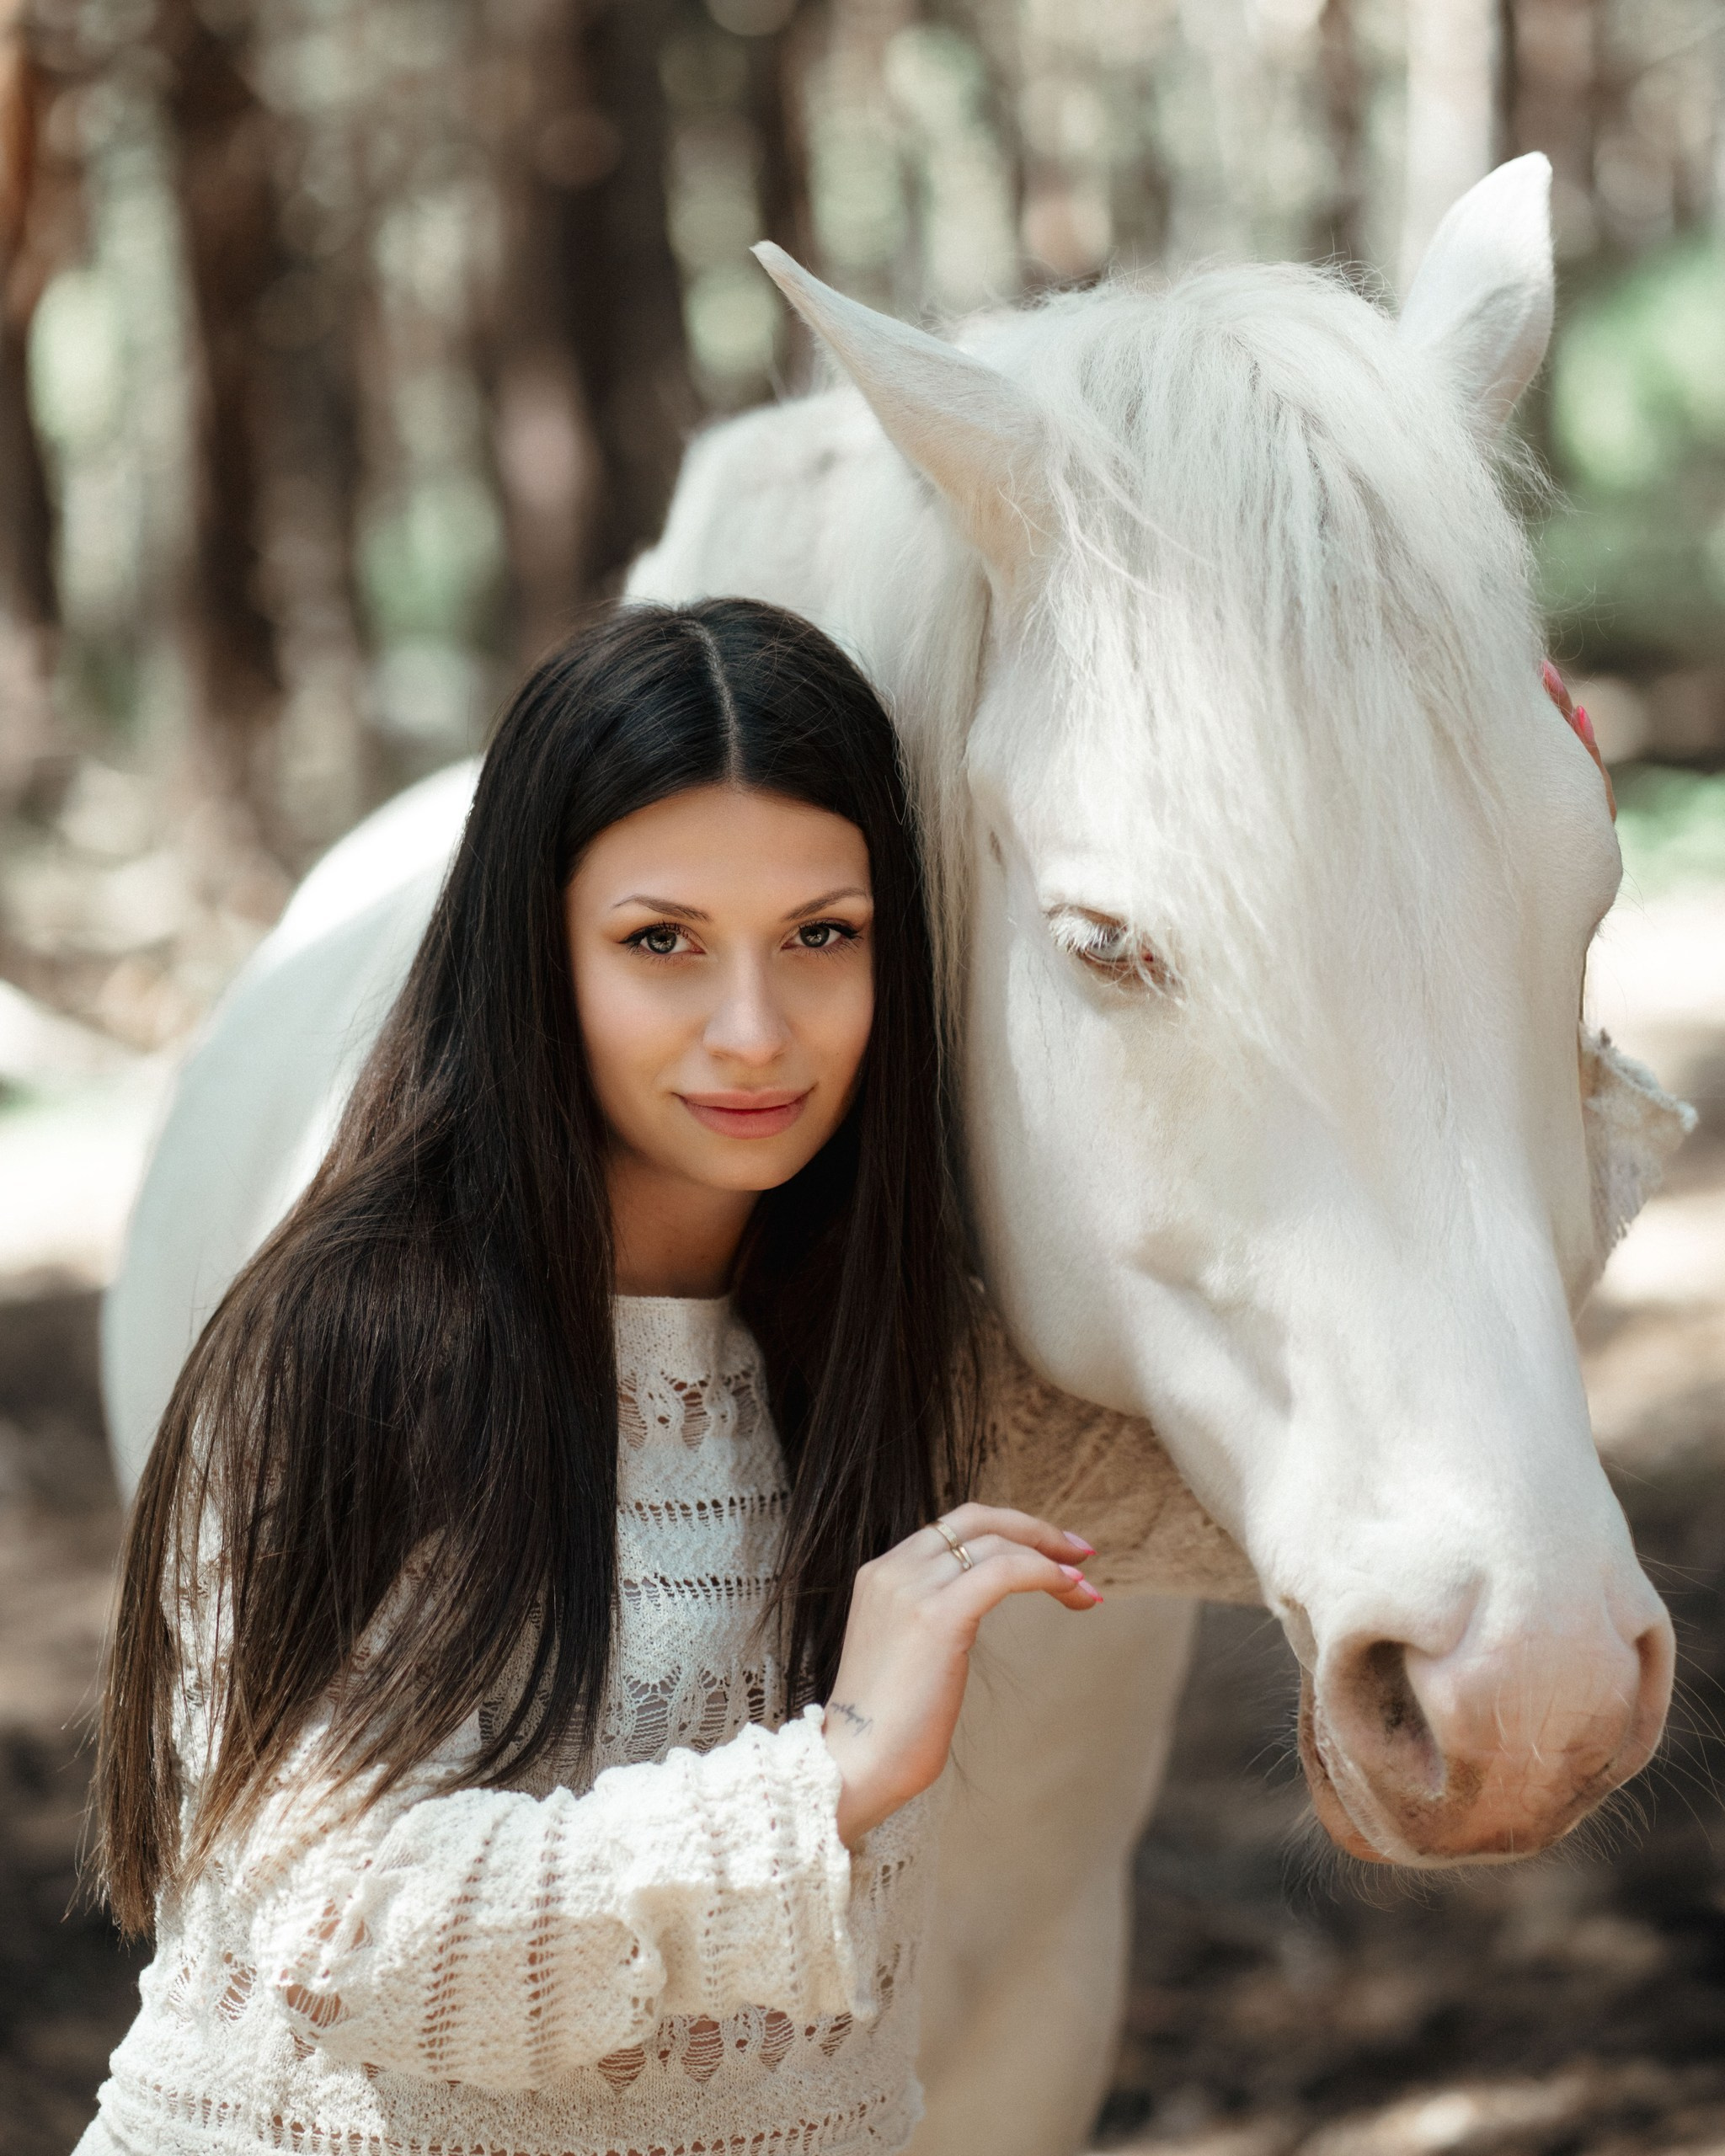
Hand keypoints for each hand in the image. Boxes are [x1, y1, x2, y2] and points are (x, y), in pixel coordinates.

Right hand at [822, 1503, 1101, 1846]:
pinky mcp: (938, 1616)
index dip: (1006, 1532)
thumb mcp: (902, 1652)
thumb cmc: (884, 1727)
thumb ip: (928, 1618)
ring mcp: (912, 1589)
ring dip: (1051, 1557)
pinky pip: (1006, 1572)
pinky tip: (1072, 1592)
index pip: (952, 1528)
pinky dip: (1046, 1574)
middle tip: (1079, 1553)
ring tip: (1085, 1586)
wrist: (853, 1765)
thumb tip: (969, 1614)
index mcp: (881, 1574)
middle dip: (1034, 1529)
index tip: (1049, 1553)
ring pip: (997, 1543)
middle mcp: (893, 1569)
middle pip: (977, 1519)